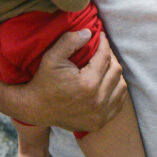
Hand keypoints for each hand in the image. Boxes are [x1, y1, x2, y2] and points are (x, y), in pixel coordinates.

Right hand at [0, 31, 126, 131]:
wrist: (36, 108)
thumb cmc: (44, 80)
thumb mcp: (52, 57)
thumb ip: (70, 41)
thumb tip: (90, 33)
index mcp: (88, 84)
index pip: (105, 57)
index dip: (104, 43)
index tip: (101, 36)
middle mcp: (97, 101)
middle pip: (115, 71)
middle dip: (110, 56)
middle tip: (102, 49)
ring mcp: (100, 115)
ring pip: (121, 87)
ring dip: (115, 73)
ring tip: (104, 65)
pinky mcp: (99, 123)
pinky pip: (118, 102)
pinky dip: (115, 90)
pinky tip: (106, 82)